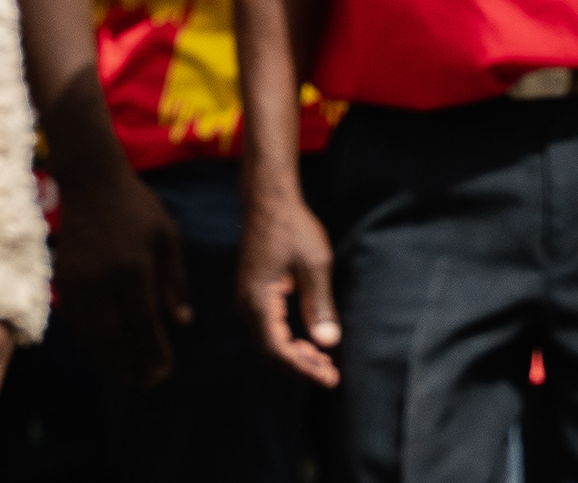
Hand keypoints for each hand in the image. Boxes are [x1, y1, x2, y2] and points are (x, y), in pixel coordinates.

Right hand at [50, 163, 186, 391]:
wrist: (91, 182)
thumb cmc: (137, 207)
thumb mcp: (167, 236)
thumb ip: (176, 281)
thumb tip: (183, 322)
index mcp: (133, 268)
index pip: (144, 324)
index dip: (154, 353)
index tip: (164, 373)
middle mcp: (103, 279)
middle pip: (117, 336)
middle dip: (133, 364)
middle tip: (147, 383)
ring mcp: (78, 281)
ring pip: (93, 334)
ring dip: (110, 360)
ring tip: (128, 376)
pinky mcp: (62, 280)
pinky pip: (75, 322)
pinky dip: (90, 343)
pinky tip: (103, 353)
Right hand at [239, 181, 341, 387]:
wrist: (269, 200)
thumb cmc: (293, 228)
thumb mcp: (315, 264)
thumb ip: (320, 304)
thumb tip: (328, 343)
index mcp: (258, 301)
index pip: (277, 350)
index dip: (303, 369)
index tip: (329, 379)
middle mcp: (247, 305)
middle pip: (270, 352)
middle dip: (300, 367)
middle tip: (330, 376)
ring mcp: (247, 300)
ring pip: (268, 342)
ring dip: (294, 356)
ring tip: (323, 364)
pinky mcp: (253, 295)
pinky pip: (268, 328)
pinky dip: (288, 340)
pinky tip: (309, 342)